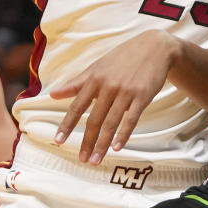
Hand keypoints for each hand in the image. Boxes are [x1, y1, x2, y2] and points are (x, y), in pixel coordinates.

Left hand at [48, 30, 178, 164]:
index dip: (68, 124)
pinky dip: (124, 134)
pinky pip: (132, 119)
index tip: (59, 140)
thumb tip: (53, 94)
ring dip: (103, 144)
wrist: (154, 46)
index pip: (77, 105)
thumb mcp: (98, 66)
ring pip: (111, 122)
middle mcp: (109, 86)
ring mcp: (126, 91)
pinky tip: (118, 147)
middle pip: (94, 119)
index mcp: (95, 78)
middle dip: (87, 141)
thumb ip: (76, 82)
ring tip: (95, 160)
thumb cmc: (123, 57)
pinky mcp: (143, 96)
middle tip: (82, 159)